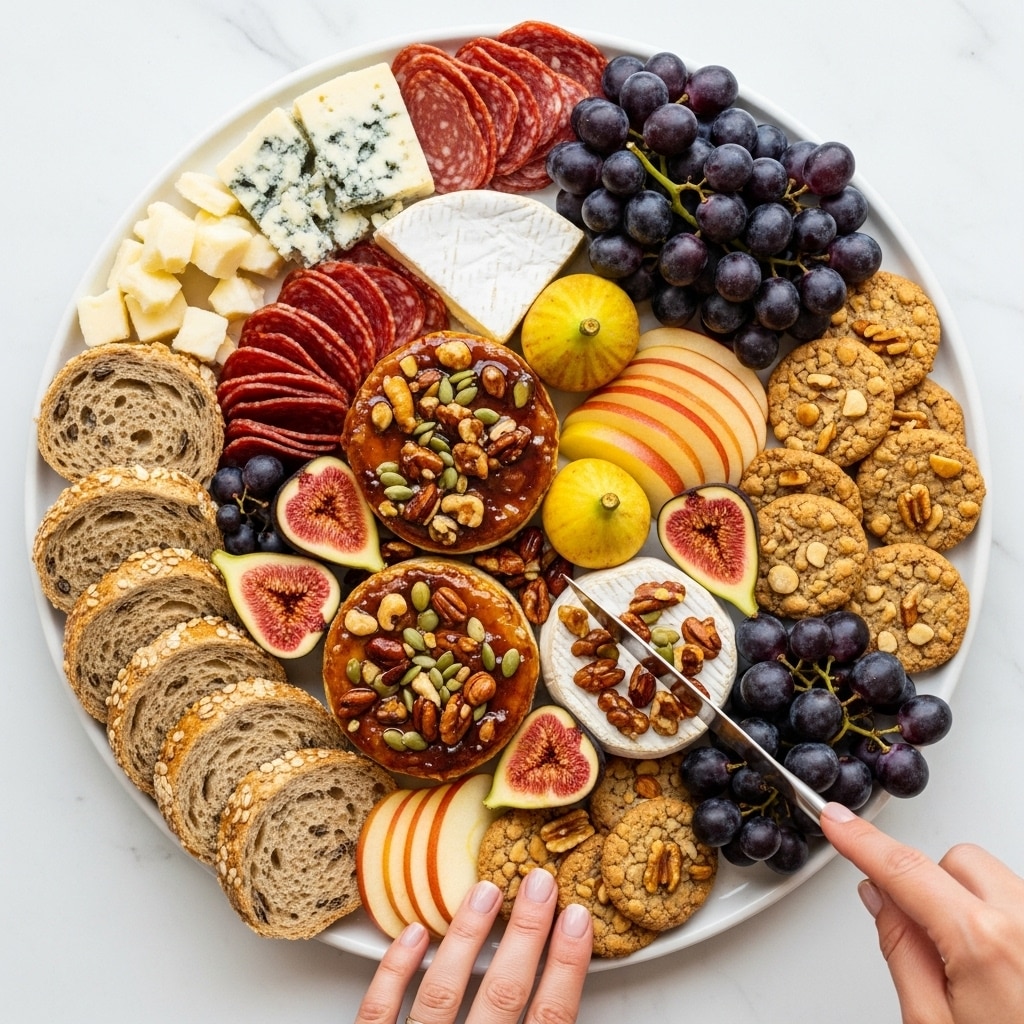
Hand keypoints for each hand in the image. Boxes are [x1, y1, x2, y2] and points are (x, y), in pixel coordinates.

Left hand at [354, 866, 592, 1023]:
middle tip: (540, 882)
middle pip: (502, 995)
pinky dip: (395, 972)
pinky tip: (413, 933)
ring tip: (484, 890)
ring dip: (466, 938)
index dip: (566, 967)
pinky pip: (378, 1014)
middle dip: (526, 935)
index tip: (578, 919)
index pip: (549, 1020)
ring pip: (440, 994)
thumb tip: (561, 988)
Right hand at [820, 801, 1023, 1023]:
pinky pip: (1022, 905)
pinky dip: (1005, 923)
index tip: (838, 820)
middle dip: (932, 885)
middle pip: (957, 861)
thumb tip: (880, 898)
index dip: (862, 841)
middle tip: (929, 940)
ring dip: (973, 905)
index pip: (905, 870)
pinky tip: (1010, 975)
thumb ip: (902, 951)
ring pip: (996, 880)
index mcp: (984, 942)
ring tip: (982, 974)